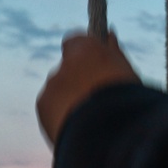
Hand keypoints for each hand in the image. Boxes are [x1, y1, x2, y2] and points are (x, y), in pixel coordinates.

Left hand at [37, 31, 140, 147]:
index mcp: (86, 49)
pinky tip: (77, 128)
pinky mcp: (42, 106)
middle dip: (76, 80)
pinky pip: (50, 108)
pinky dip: (60, 115)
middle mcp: (65, 63)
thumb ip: (113, 52)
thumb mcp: (126, 72)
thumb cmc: (125, 99)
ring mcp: (52, 84)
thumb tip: (109, 35)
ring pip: (58, 89)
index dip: (83, 54)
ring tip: (88, 120)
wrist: (107, 132)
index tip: (94, 66)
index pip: (75, 42)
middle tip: (95, 100)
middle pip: (67, 69)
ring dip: (68, 100)